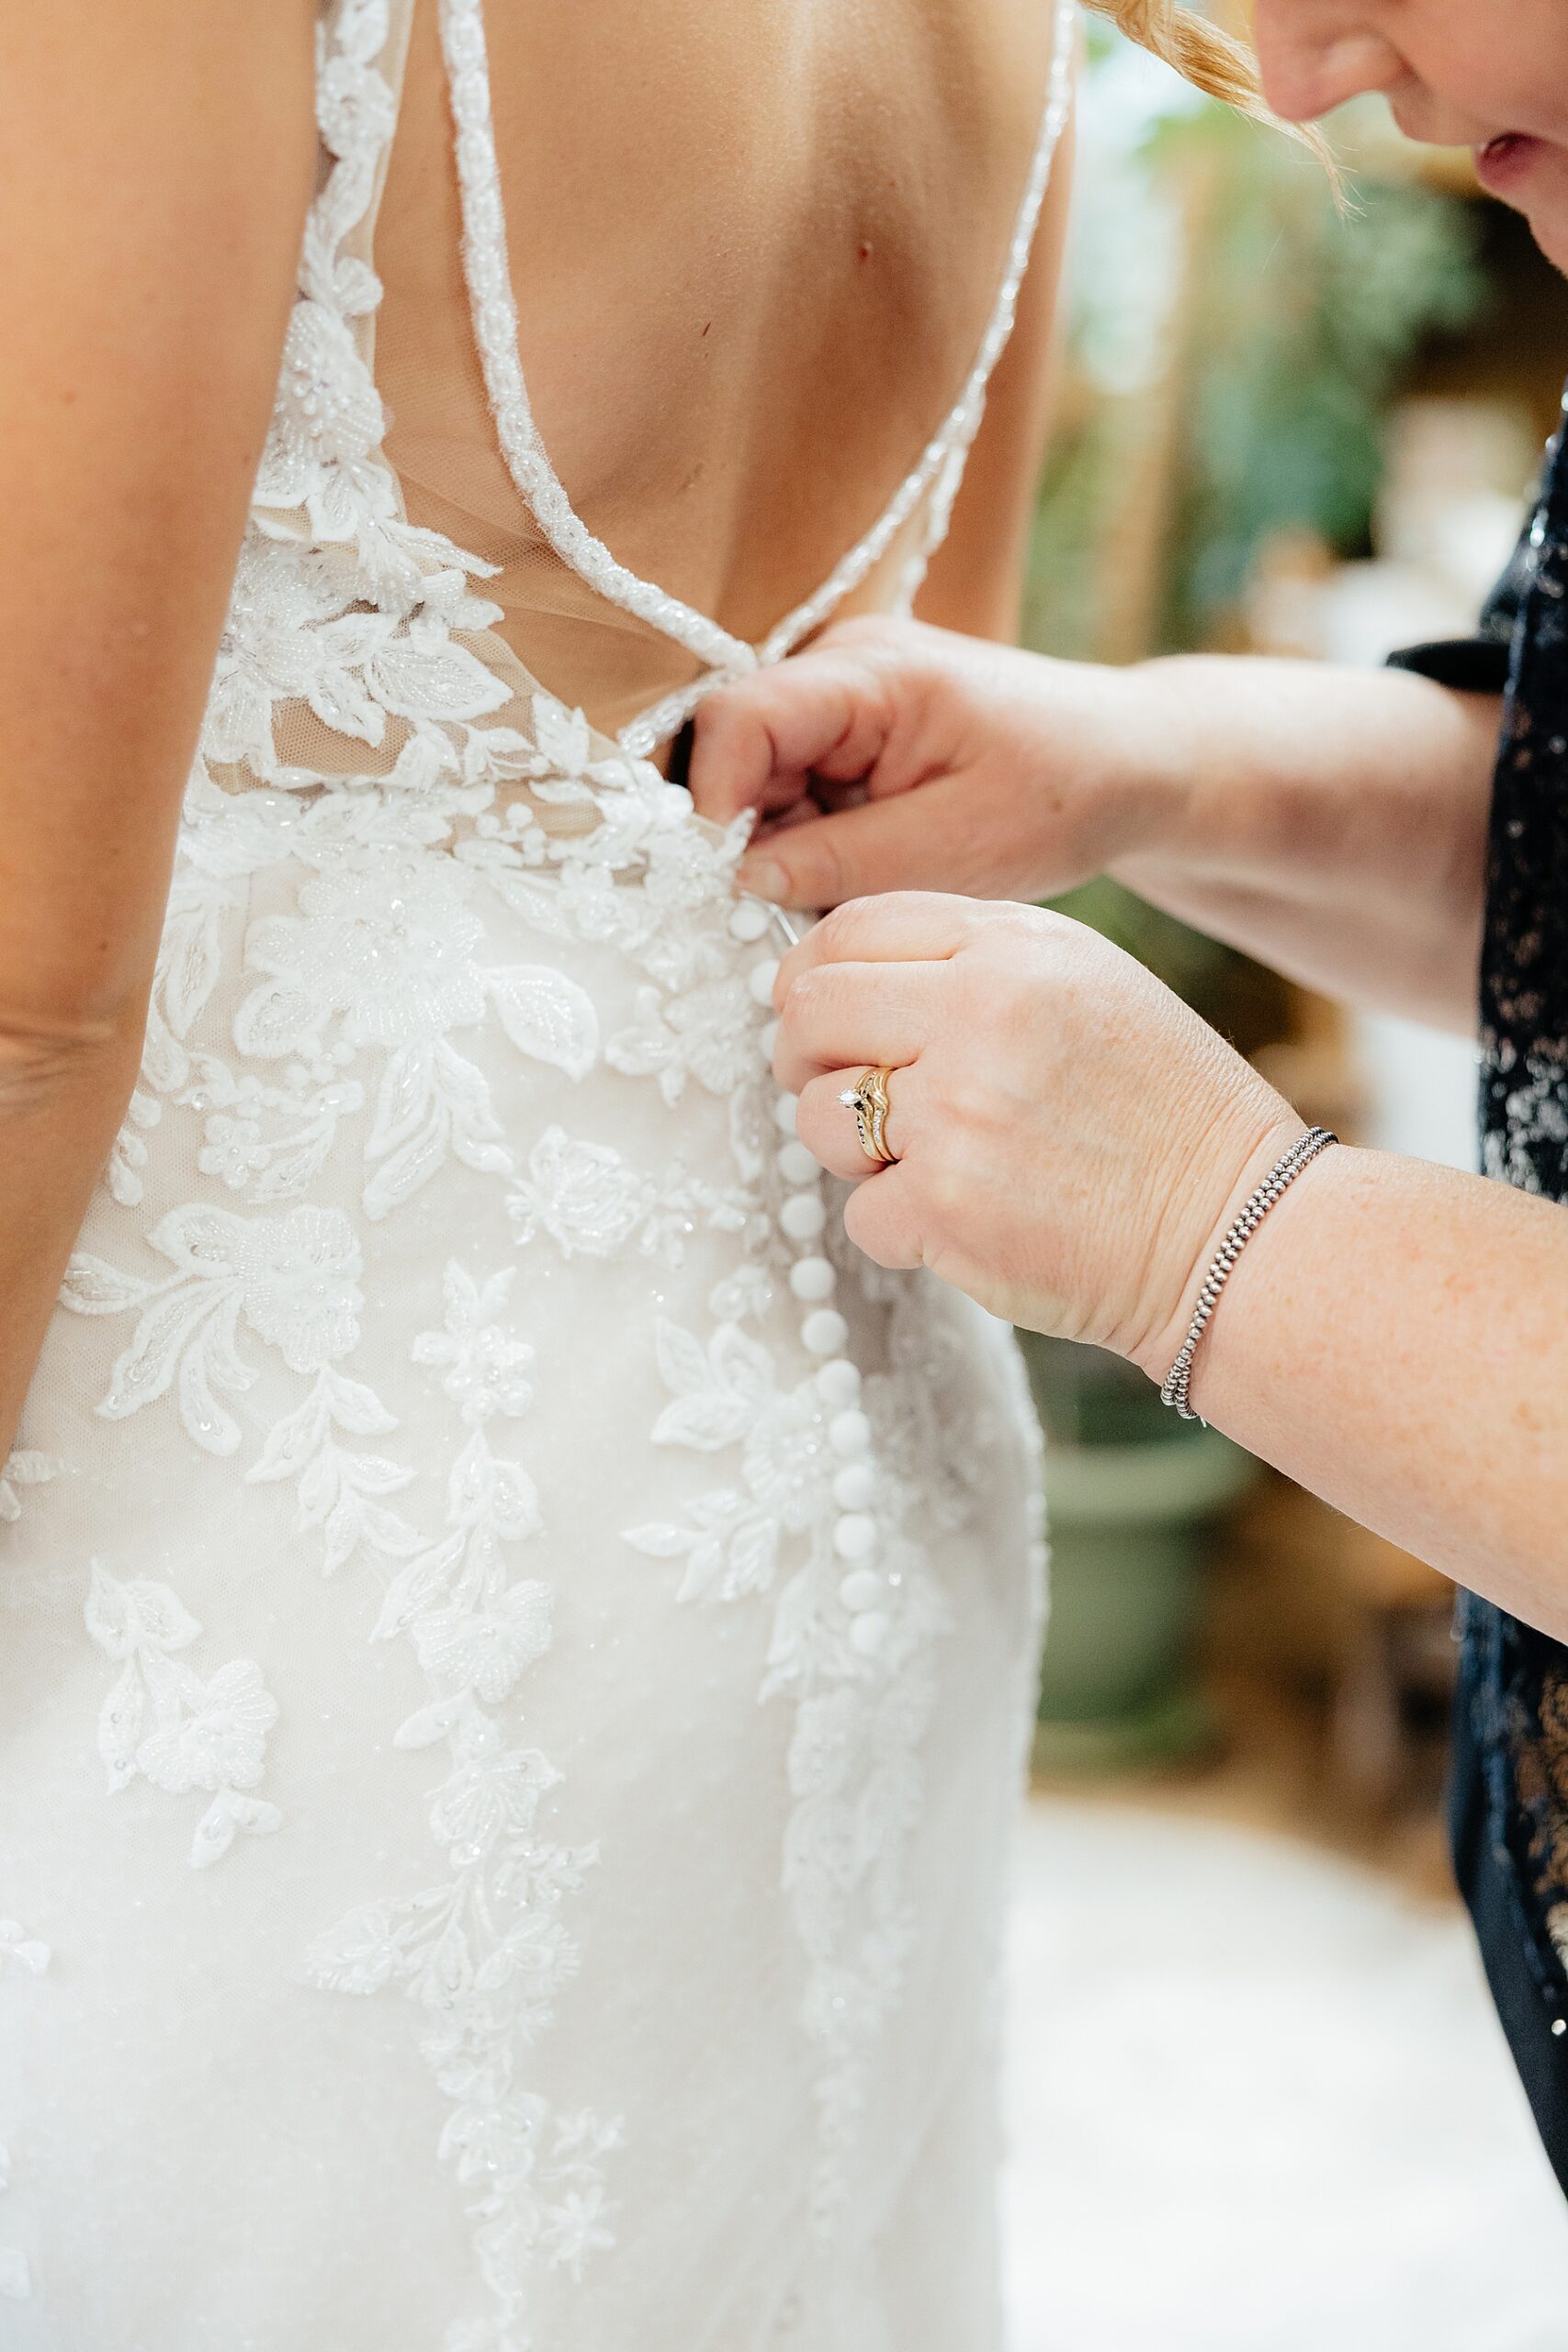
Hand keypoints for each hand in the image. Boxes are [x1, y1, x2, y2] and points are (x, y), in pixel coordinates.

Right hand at [689, 614, 1184, 910]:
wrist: (1129, 764)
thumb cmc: (1065, 795)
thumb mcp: (958, 848)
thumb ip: (839, 862)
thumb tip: (740, 879)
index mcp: (872, 672)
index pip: (741, 718)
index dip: (714, 804)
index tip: (729, 887)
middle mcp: (841, 666)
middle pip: (737, 749)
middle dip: (750, 835)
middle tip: (794, 907)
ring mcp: (842, 694)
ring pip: (758, 777)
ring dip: (781, 845)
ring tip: (848, 888)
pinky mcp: (849, 729)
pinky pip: (793, 787)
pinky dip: (808, 840)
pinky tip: (858, 871)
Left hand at [772, 891, 1300, 1373]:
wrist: (1238, 1228)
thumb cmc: (1161, 1112)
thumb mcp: (1085, 985)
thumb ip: (969, 964)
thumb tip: (835, 978)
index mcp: (1013, 947)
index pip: (850, 928)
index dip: (813, 974)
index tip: (823, 1017)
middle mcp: (979, 1014)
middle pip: (809, 1011)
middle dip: (806, 1058)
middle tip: (846, 1093)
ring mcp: (958, 1112)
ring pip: (817, 1116)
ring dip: (856, 1151)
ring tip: (936, 1162)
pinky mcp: (945, 1207)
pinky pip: (860, 1213)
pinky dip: (902, 1228)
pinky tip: (971, 1222)